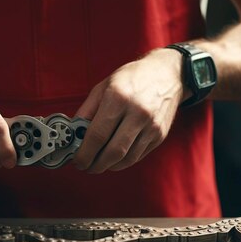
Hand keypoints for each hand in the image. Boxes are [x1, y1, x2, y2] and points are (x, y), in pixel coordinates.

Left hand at [73, 48, 185, 172]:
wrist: (167, 74)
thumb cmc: (131, 79)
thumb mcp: (103, 87)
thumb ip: (86, 111)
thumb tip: (74, 134)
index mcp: (118, 98)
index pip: (97, 135)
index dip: (84, 153)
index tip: (77, 161)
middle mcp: (137, 113)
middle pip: (113, 152)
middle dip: (95, 165)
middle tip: (86, 166)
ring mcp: (151, 126)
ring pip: (126, 158)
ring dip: (108, 166)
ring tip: (98, 163)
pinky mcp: (160, 135)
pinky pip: (137, 156)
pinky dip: (123, 161)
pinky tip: (114, 158)